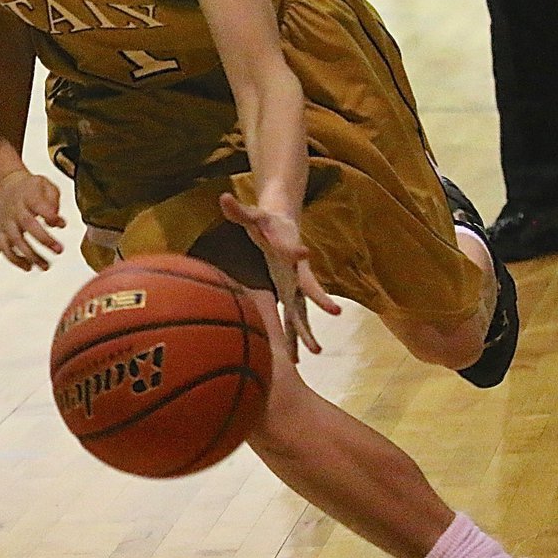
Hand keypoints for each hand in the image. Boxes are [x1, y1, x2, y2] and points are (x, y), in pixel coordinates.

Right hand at [0, 169, 65, 271]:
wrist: (3, 185)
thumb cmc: (28, 188)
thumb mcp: (45, 184)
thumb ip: (54, 199)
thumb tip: (58, 221)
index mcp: (27, 195)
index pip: (39, 205)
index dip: (51, 216)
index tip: (62, 224)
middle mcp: (15, 209)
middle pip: (27, 224)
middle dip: (44, 239)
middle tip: (59, 250)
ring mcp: (6, 222)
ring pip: (15, 240)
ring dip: (31, 255)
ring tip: (46, 266)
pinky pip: (4, 248)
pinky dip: (15, 260)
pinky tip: (28, 267)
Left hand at [218, 191, 339, 360]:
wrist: (281, 225)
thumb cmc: (264, 220)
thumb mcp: (250, 214)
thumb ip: (237, 209)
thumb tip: (222, 197)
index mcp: (288, 249)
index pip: (292, 249)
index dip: (295, 250)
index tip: (304, 252)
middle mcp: (296, 271)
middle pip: (308, 287)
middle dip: (320, 300)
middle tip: (334, 312)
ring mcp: (294, 285)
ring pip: (302, 310)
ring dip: (307, 330)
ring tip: (315, 352)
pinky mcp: (289, 294)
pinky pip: (292, 319)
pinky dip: (294, 337)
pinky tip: (296, 360)